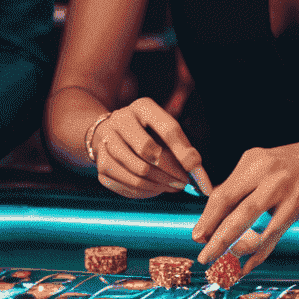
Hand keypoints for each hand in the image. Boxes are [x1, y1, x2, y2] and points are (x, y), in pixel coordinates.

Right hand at [92, 97, 211, 199]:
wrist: (107, 132)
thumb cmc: (145, 131)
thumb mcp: (162, 129)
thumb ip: (180, 147)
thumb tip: (197, 173)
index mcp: (142, 107)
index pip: (167, 129)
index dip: (184, 152)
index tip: (197, 170)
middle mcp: (121, 120)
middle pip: (148, 151)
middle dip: (170, 172)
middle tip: (184, 183)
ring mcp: (106, 142)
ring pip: (137, 172)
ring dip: (160, 185)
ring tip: (173, 187)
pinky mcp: (100, 164)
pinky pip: (126, 185)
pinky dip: (145, 192)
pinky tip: (156, 189)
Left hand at [191, 139, 298, 272]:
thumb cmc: (280, 166)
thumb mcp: (256, 166)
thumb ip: (234, 189)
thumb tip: (209, 221)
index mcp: (252, 163)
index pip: (224, 195)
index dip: (208, 219)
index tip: (197, 236)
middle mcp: (268, 176)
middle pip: (237, 213)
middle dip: (217, 238)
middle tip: (204, 257)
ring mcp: (284, 193)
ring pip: (255, 226)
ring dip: (237, 248)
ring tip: (224, 261)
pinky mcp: (296, 208)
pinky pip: (273, 236)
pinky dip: (258, 255)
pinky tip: (246, 266)